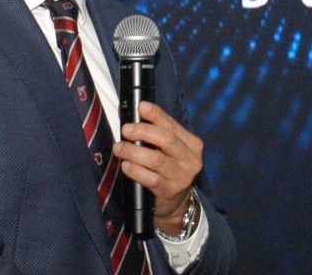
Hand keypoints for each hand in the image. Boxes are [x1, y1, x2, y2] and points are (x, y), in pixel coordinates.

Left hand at [112, 101, 203, 235]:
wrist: (175, 203)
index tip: (141, 107)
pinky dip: (135, 170)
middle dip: (143, 131)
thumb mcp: (170, 150)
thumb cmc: (168, 169)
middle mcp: (190, 159)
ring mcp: (181, 177)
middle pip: (167, 140)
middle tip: (125, 130)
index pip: (172, 125)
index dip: (156, 115)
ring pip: (156, 159)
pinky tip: (126, 166)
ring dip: (134, 151)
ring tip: (119, 148)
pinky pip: (150, 178)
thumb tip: (136, 115)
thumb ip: (159, 134)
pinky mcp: (169, 191)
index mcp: (192, 144)